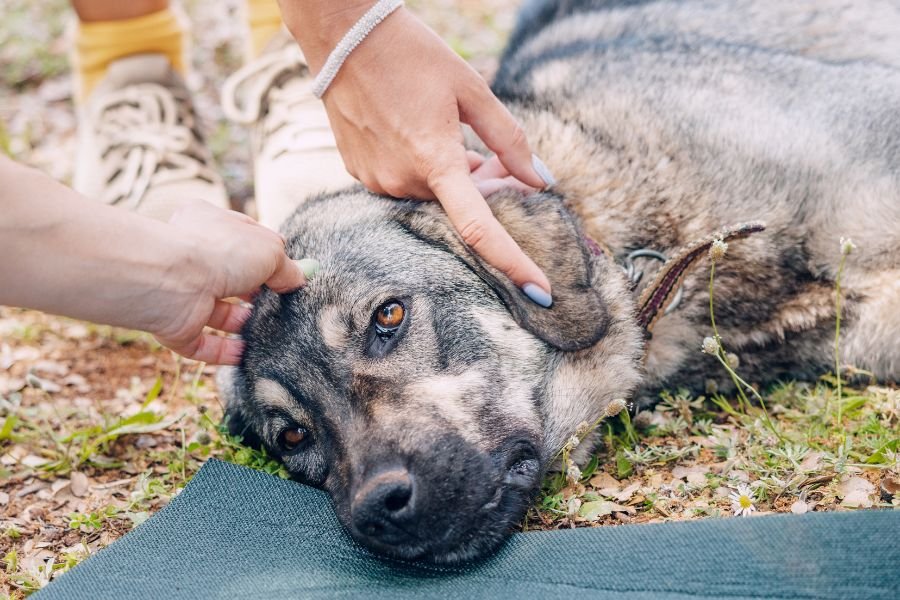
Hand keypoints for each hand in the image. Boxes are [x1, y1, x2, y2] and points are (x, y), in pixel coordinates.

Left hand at [150, 202, 305, 364]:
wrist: (172, 279)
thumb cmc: (221, 251)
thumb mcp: (271, 250)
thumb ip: (287, 267)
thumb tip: (298, 280)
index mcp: (209, 225)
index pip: (242, 238)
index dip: (266, 255)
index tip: (287, 273)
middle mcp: (194, 257)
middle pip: (232, 278)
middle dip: (256, 293)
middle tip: (281, 304)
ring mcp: (184, 293)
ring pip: (218, 312)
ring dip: (243, 323)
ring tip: (270, 330)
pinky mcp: (176, 326)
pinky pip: (203, 343)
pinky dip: (225, 352)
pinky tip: (248, 354)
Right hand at [281, 3, 555, 304]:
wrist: (344, 37)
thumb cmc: (412, 55)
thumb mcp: (472, 89)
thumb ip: (510, 140)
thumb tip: (541, 181)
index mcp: (435, 160)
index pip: (480, 228)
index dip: (514, 262)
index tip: (540, 291)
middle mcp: (402, 180)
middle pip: (457, 205)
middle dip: (484, 190)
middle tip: (495, 161)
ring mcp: (376, 180)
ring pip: (430, 195)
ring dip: (451, 178)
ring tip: (450, 134)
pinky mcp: (359, 173)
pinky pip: (404, 185)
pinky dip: (423, 172)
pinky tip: (420, 135)